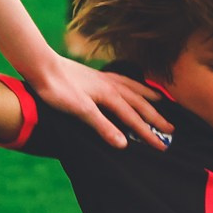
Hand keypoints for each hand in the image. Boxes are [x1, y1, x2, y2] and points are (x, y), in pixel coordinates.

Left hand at [23, 53, 171, 149]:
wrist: (41, 66)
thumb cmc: (58, 90)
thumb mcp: (80, 111)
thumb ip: (102, 126)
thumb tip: (124, 144)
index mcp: (110, 95)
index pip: (134, 118)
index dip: (148, 133)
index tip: (162, 146)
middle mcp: (111, 85)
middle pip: (139, 103)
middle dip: (155, 118)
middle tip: (171, 130)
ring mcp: (103, 78)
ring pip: (132, 88)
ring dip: (147, 97)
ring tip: (161, 100)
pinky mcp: (94, 75)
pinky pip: (121, 80)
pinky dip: (131, 83)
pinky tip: (128, 85)